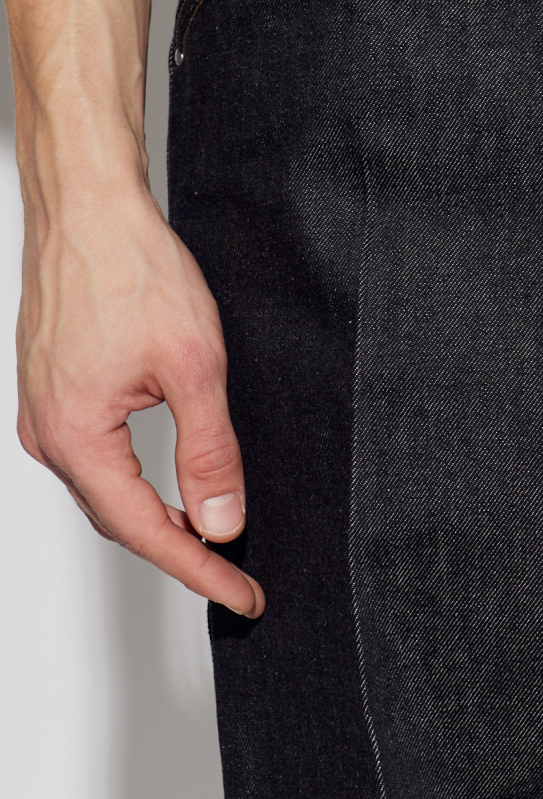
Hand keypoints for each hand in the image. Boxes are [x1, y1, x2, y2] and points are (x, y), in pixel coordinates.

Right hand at [16, 173, 263, 614]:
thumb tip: (221, 519)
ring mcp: (44, 411)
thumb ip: (208, 449)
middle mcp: (48, 434)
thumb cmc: (131, 268)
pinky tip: (166, 479)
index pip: (144, 531)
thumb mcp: (193, 364)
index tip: (242, 593)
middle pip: (119, 518)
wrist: (88, 205)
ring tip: (211, 535)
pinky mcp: (51, 389)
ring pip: (105, 487)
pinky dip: (134, 477)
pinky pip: (94, 454)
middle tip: (236, 573)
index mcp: (75, 438)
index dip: (198, 570)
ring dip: (156, 515)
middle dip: (179, 551)